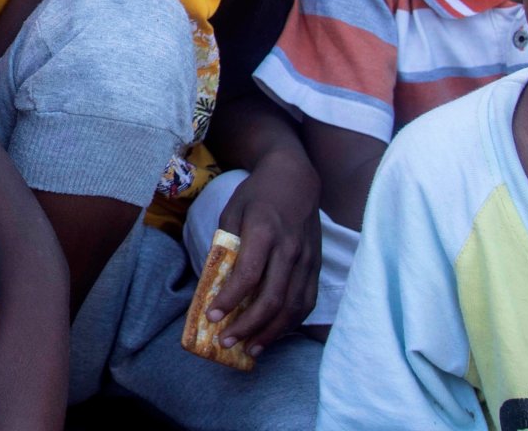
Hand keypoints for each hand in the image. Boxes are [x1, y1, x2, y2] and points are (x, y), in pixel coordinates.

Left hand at [209, 157, 322, 355]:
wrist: (296, 179)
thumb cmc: (257, 195)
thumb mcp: (231, 211)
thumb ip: (224, 245)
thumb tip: (213, 282)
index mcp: (264, 231)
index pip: (248, 275)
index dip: (230, 300)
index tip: (211, 317)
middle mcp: (289, 248)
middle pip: (272, 298)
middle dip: (247, 326)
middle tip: (226, 341)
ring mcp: (307, 259)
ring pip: (292, 306)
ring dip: (271, 333)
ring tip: (250, 349)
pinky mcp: (316, 266)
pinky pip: (306, 301)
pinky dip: (290, 323)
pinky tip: (273, 334)